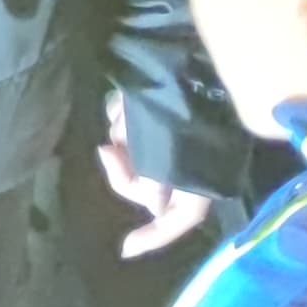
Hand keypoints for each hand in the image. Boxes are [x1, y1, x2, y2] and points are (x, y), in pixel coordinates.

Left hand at [101, 91, 215, 258]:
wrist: (187, 57)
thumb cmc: (178, 103)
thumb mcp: (162, 146)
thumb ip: (154, 180)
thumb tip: (153, 206)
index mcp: (197, 177)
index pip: (179, 218)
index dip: (156, 236)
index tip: (126, 249)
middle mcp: (185, 165)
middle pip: (146, 189)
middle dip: (125, 172)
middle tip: (109, 150)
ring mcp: (171, 143)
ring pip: (133, 156)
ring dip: (124, 137)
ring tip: (127, 113)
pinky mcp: (157, 121)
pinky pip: (128, 128)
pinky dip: (122, 117)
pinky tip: (124, 103)